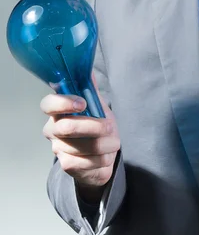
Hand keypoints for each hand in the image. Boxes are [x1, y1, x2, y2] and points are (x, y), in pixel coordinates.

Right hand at [41, 81, 119, 196]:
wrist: (101, 157)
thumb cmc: (97, 127)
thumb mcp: (97, 107)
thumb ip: (91, 90)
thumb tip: (89, 69)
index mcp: (57, 111)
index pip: (48, 104)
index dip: (63, 102)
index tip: (83, 103)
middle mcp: (52, 129)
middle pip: (67, 127)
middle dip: (95, 127)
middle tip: (110, 126)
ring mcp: (58, 148)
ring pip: (84, 146)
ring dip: (106, 144)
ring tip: (114, 142)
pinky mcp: (67, 165)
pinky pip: (88, 162)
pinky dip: (103, 158)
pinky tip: (106, 155)